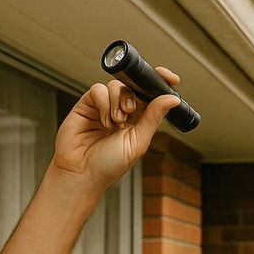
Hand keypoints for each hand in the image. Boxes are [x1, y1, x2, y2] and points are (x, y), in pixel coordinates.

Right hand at [52, 68, 182, 192]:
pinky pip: (98, 89)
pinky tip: (103, 120)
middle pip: (133, 87)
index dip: (160, 83)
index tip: (171, 79)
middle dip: (134, 95)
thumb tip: (172, 100)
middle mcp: (122, 111)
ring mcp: (104, 107)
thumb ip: (153, 118)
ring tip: (115, 122)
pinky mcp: (87, 105)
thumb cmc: (109, 165)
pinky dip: (103, 102)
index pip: (151, 96)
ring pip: (116, 86)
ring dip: (118, 100)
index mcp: (138, 120)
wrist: (82, 173)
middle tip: (130, 112)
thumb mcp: (138, 142)